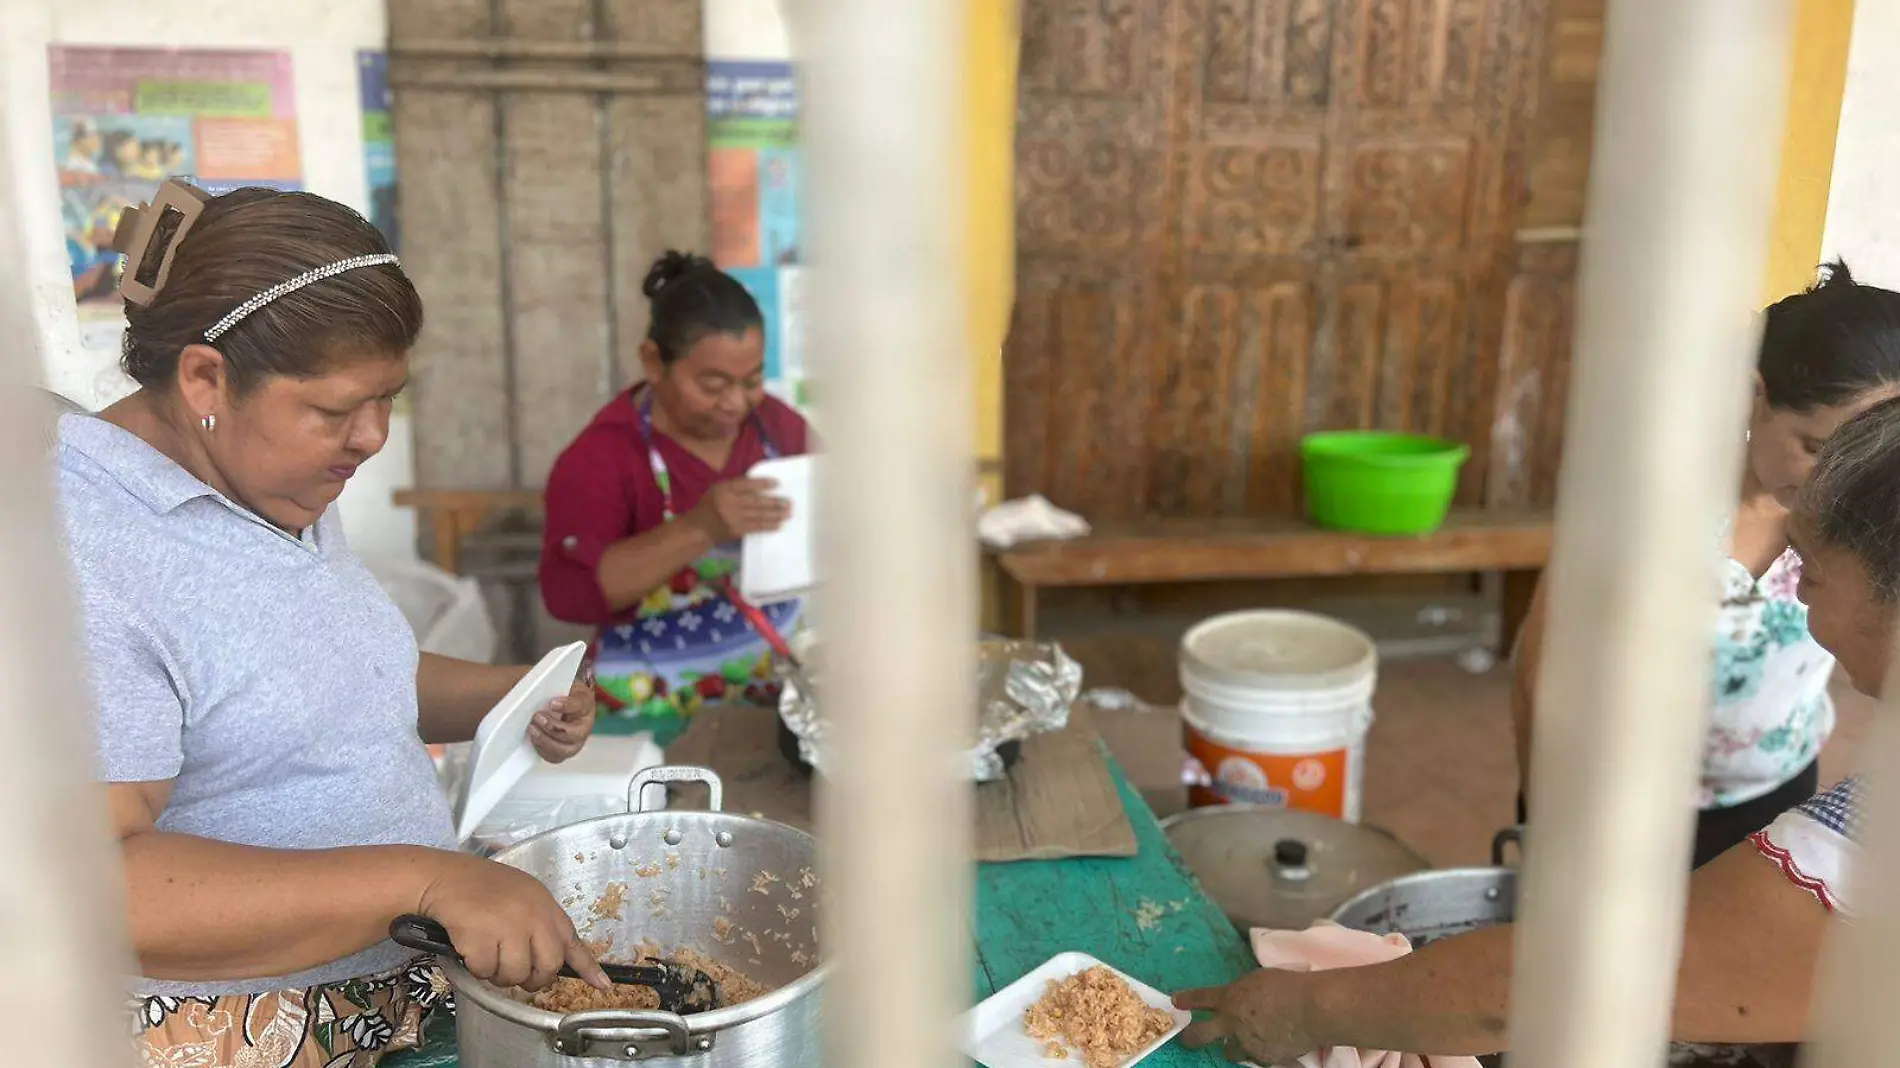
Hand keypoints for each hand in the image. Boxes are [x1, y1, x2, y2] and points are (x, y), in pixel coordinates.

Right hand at [415, 852, 609, 991]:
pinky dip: (476, 968)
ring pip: (514, 975)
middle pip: (547, 968)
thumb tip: (555, 961)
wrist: (447, 877)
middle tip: (514, 972)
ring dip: (499, 974)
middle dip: (532, 979)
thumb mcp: (525, 898)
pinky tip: (471, 948)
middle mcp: (533, 918)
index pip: (572, 942)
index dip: (588, 968)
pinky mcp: (483, 939)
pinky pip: (486, 972)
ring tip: (488, 953)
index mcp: (546, 907)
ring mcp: (509, 928)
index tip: (602, 985)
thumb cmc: (484, 888)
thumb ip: (541, 925)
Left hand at [530, 677, 594, 762]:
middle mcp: (584, 722)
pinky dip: (543, 750)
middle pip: (576, 733)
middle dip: (554, 727)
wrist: (542, 699)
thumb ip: (540, 680)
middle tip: (537, 717)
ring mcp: (576, 739)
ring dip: (547, 741)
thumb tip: (529, 687)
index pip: (581, 704)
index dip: (568, 706)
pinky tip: (533, 739)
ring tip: (532, 729)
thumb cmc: (546, 687)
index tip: (553, 703)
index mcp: (584, 700)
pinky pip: (556, 757)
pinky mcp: (564, 749)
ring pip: (567, 749)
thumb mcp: (544, 679)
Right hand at [687, 478, 790, 542]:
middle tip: (789, 503)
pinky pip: (756, 528)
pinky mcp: (737, 531)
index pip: (746, 484)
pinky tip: (778, 525)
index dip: (762, 484)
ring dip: (775, 515)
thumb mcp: (718, 489)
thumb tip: (760, 485)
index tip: (777, 484)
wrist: (699, 529)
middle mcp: (730, 502)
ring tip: (788, 514)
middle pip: (756, 501)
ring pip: (758, 515)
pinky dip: (768, 526)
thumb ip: (735, 486)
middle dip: (774, 502)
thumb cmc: (710, 505)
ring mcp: (734, 518)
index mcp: (724, 489)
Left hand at [1175, 969, 1317, 1065]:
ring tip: (1246, 1042)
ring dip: (1235, 1047)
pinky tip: (1277, 1047)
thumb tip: (1240, 998)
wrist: (1310, 1009)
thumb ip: (1243, 992)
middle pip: (1200, 1035)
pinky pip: (1260, 1058)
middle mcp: (1232, 1024)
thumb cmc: (1287, 986)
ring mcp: (1246, 1044)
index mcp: (1230, 998)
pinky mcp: (1264, 1059)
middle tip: (1188, 1039)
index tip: (1176, 1001)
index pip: (1200, 998)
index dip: (1186, 1000)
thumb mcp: (1258, 979)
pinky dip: (1266, 1053)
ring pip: (1230, 1052)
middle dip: (1191, 1038)